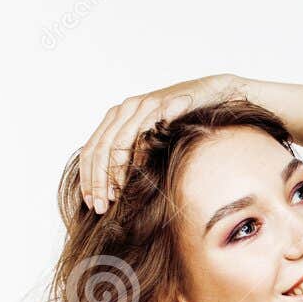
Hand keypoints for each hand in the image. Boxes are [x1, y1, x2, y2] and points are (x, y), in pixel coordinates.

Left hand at [76, 73, 248, 212]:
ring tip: (112, 199)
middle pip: (98, 149)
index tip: (91, 202)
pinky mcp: (159, 107)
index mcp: (118, 116)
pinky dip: (133, 161)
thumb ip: (136, 153)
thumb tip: (117, 186)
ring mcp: (141, 106)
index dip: (87, 178)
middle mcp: (125, 108)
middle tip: (99, 207)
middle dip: (96, 182)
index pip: (92, 149)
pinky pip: (139, 136)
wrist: (215, 94)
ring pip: (114, 145)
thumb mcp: (155, 138)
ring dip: (110, 176)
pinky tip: (132, 180)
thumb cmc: (187, 121)